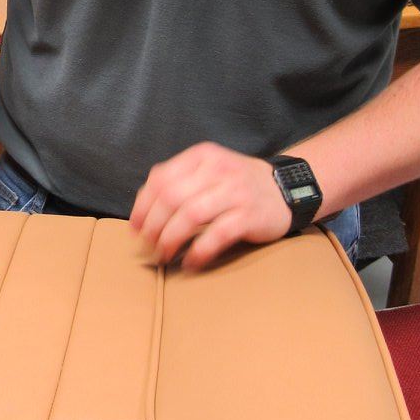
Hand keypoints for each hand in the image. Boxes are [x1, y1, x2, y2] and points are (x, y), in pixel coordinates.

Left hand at [130, 142, 292, 270]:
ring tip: (164, 255)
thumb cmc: (237, 184)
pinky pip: (216, 235)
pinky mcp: (249, 215)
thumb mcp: (209, 170)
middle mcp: (217, 170)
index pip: (160, 178)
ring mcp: (235, 191)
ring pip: (190, 216)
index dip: (142, 206)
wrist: (284, 189)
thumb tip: (143, 209)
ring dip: (171, 239)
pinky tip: (191, 263)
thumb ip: (179, 181)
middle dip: (153, 226)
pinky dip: (198, 252)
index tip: (135, 228)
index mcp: (202, 156)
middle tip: (148, 246)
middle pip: (171, 198)